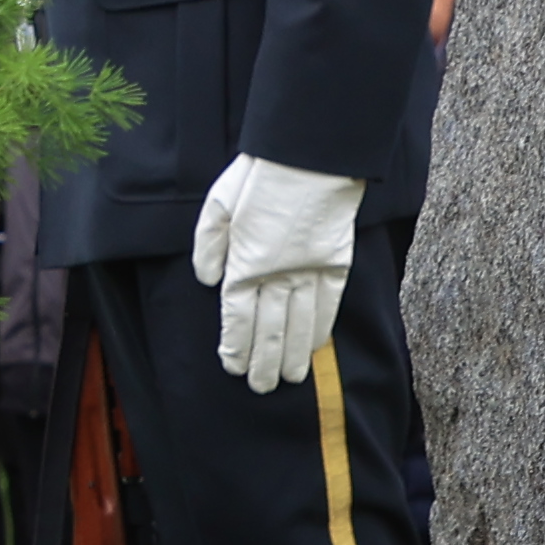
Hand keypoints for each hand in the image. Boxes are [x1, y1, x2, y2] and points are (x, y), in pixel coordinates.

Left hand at [191, 153, 361, 392]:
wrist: (311, 158)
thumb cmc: (259, 176)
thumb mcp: (217, 204)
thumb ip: (208, 246)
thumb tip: (207, 280)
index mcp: (244, 263)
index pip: (237, 317)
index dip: (235, 345)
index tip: (233, 366)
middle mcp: (277, 275)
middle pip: (269, 329)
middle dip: (264, 362)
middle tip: (261, 387)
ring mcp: (310, 271)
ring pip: (300, 324)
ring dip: (294, 355)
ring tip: (290, 379)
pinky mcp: (336, 262)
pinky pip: (329, 305)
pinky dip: (321, 329)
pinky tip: (317, 347)